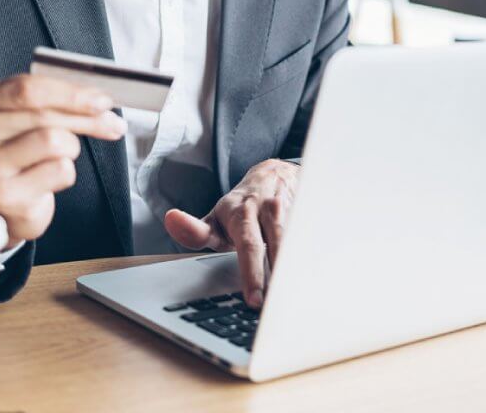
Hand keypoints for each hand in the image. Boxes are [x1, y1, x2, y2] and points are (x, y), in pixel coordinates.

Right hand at [0, 74, 126, 246]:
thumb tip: (100, 98)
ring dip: (71, 146)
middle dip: (87, 117)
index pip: (26, 89)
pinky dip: (66, 171)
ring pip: (54, 141)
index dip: (70, 92)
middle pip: (43, 114)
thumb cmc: (19, 146)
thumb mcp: (26, 112)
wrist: (5, 199)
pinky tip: (50, 176)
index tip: (102, 98)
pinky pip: (60, 170)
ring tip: (63, 153)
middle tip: (112, 122)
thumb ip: (55, 98)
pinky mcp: (4, 196)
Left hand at [164, 159, 298, 308]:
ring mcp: (293, 212)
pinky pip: (312, 243)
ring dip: (297, 273)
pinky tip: (313, 285)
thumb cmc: (241, 207)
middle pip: (277, 248)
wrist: (273, 175)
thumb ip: (195, 230)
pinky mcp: (310, 216)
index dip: (252, 273)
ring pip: (297, 245)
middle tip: (275, 311)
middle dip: (278, 279)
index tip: (254, 301)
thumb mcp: (216, 218)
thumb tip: (171, 220)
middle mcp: (269, 210)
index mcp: (243, 213)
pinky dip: (314, 264)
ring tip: (296, 302)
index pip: (248, 246)